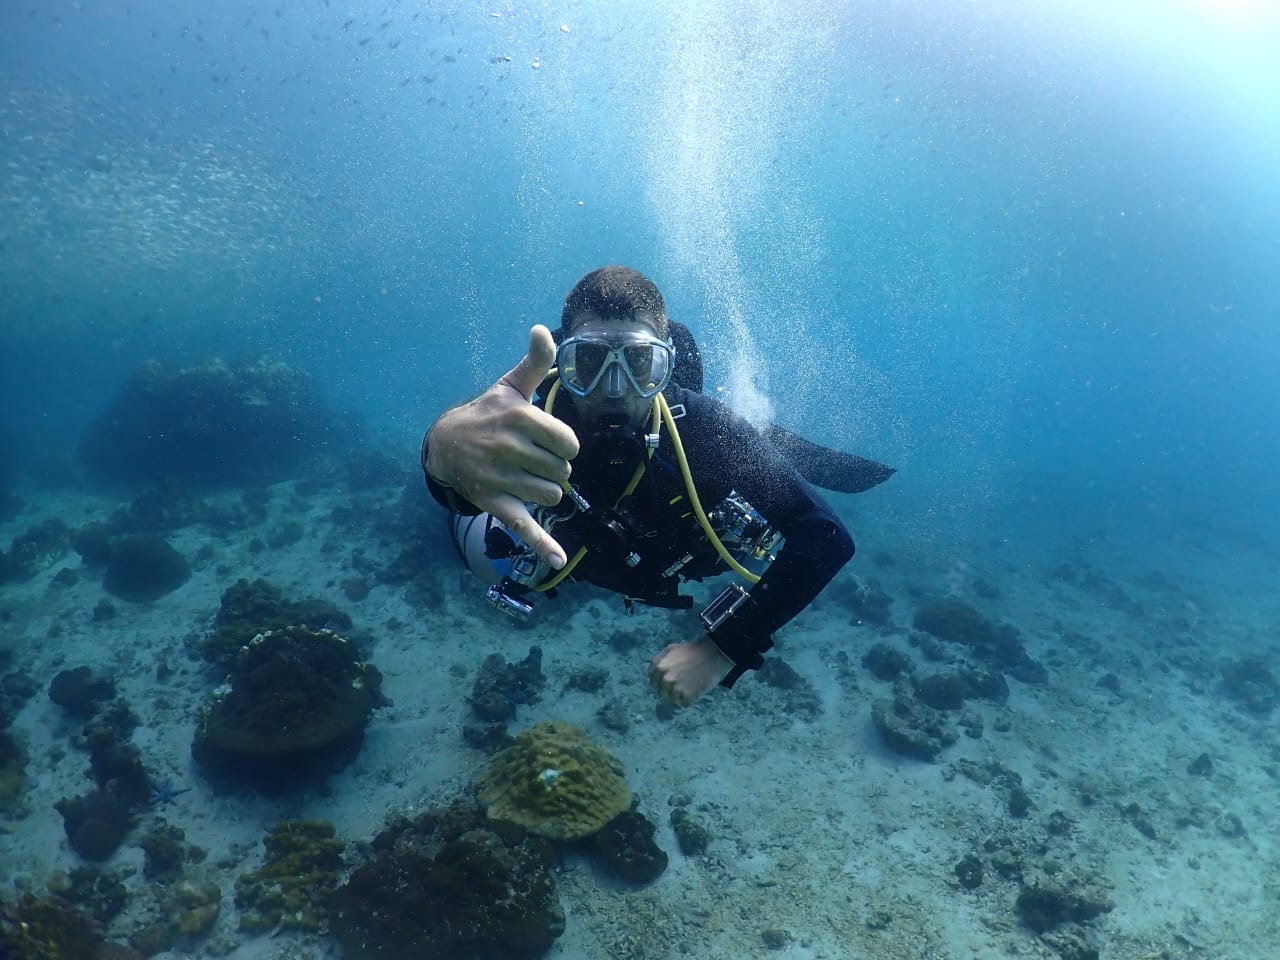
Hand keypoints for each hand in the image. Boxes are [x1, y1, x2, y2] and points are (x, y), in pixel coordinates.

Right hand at [425, 324, 579, 568]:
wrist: (444, 444)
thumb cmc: (488, 413)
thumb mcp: (510, 386)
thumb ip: (535, 362)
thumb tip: (544, 329)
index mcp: (518, 418)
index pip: (569, 444)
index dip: (564, 446)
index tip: (548, 441)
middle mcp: (508, 448)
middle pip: (563, 472)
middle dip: (554, 468)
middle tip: (532, 458)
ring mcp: (500, 477)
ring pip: (552, 496)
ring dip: (546, 490)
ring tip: (525, 476)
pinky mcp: (494, 503)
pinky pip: (524, 527)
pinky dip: (542, 546)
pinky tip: (558, 561)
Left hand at [647, 639, 733, 706]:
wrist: (712, 654)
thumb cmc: (692, 651)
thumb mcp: (670, 650)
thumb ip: (658, 661)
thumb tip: (650, 674)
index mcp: (658, 668)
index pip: (653, 683)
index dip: (662, 682)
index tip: (672, 679)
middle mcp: (664, 679)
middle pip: (662, 694)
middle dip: (670, 690)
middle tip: (683, 683)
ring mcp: (675, 688)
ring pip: (672, 700)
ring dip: (680, 695)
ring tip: (690, 684)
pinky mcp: (687, 696)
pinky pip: (684, 703)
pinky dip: (690, 699)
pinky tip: (695, 688)